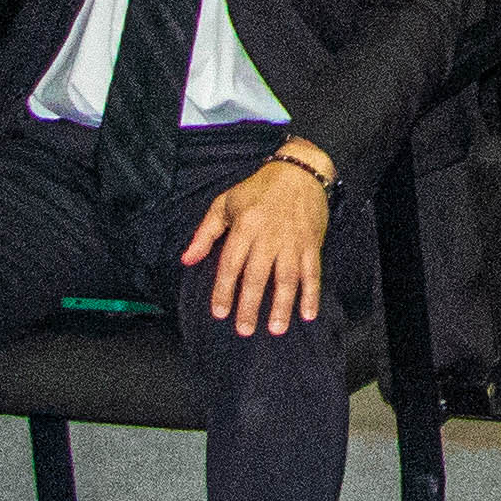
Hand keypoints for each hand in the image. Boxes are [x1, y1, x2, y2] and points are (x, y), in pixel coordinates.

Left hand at [189, 147, 340, 332]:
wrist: (300, 171)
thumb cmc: (259, 188)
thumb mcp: (225, 202)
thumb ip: (205, 233)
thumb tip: (187, 260)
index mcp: (245, 226)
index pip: (232, 264)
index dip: (224, 290)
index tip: (220, 313)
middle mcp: (269, 236)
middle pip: (258, 276)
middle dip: (250, 306)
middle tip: (244, 330)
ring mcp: (292, 241)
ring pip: (287, 278)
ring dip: (282, 306)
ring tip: (276, 329)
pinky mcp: (311, 243)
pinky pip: (312, 272)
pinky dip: (312, 294)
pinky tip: (308, 314)